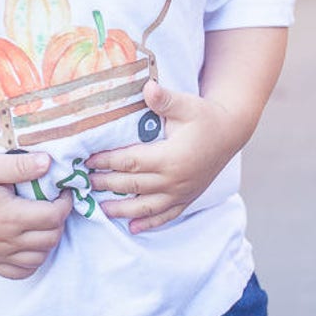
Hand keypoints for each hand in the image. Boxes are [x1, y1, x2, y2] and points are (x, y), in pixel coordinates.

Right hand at [0, 152, 72, 279]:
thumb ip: (21, 165)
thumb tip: (49, 162)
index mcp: (9, 215)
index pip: (53, 217)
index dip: (65, 204)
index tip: (63, 192)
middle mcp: (5, 239)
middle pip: (50, 239)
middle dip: (59, 221)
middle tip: (54, 204)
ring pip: (39, 258)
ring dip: (48, 240)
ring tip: (42, 221)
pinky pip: (19, 272)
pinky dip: (32, 261)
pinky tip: (30, 244)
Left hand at [84, 80, 241, 233]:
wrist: (231, 133)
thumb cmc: (205, 117)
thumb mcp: (187, 104)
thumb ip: (165, 99)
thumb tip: (148, 87)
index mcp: (170, 157)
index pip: (130, 162)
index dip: (107, 162)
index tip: (88, 160)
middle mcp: (174, 180)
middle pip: (133, 185)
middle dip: (107, 184)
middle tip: (85, 183)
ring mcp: (181, 192)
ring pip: (146, 206)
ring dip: (122, 210)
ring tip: (101, 209)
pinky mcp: (188, 198)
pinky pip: (166, 215)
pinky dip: (149, 223)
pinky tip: (133, 228)